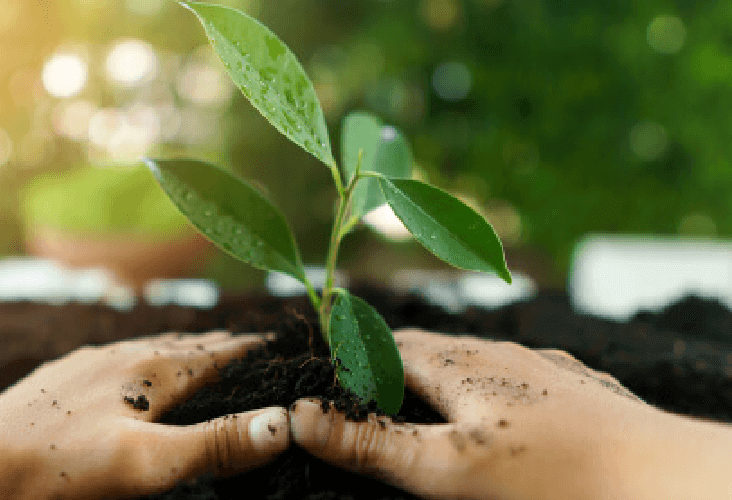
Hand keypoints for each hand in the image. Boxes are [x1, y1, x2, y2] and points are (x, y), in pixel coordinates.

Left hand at [0, 330, 289, 498]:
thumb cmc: (61, 467)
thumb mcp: (148, 463)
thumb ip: (215, 443)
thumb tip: (286, 422)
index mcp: (151, 372)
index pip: (216, 354)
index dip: (249, 349)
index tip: (279, 342)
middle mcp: (122, 357)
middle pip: (184, 345)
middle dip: (219, 345)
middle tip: (247, 343)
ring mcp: (87, 365)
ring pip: (146, 348)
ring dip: (179, 348)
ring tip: (196, 349)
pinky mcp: (59, 379)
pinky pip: (113, 358)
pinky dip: (139, 358)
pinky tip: (124, 366)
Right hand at [290, 328, 653, 499]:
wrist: (662, 478)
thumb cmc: (551, 477)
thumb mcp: (447, 469)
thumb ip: (371, 443)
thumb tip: (297, 415)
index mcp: (460, 363)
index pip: (385, 342)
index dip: (350, 350)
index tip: (323, 363)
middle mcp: (499, 352)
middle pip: (429, 347)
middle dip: (390, 361)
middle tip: (362, 387)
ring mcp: (541, 367)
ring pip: (475, 360)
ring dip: (440, 373)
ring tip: (420, 400)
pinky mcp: (575, 388)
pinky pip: (514, 375)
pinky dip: (485, 388)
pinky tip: (497, 413)